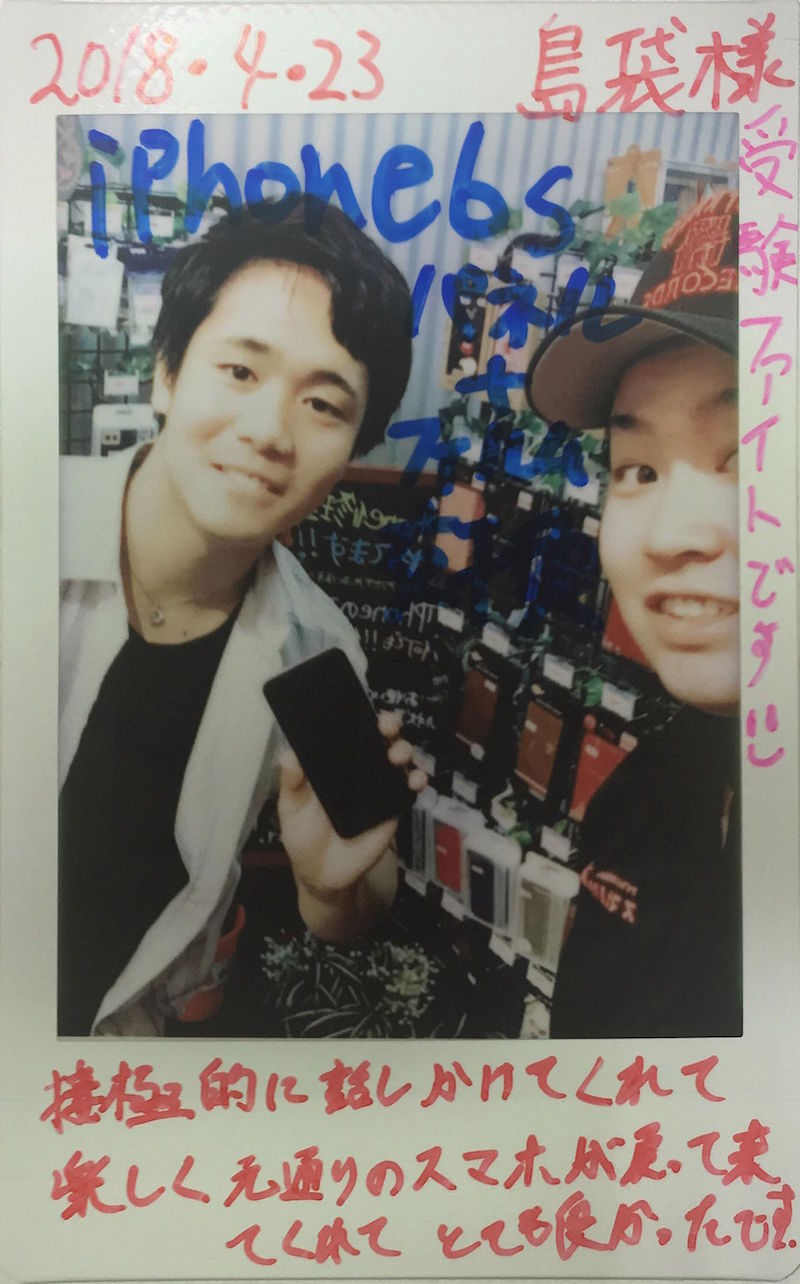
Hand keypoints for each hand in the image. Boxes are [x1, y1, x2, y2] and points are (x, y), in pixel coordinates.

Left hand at [277, 710, 426, 938]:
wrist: (323, 875)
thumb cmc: (303, 836)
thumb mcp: (291, 809)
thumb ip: (292, 784)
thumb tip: (288, 755)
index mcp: (334, 764)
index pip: (349, 732)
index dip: (358, 716)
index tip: (362, 708)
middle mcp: (359, 769)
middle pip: (379, 738)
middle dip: (387, 725)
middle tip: (385, 727)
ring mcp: (379, 786)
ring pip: (398, 758)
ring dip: (403, 749)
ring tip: (396, 755)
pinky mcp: (393, 807)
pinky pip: (409, 788)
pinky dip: (417, 780)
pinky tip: (415, 780)